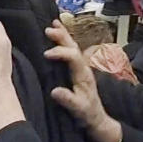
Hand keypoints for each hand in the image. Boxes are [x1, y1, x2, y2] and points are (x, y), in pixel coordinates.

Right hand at [44, 20, 121, 141]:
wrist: (96, 118)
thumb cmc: (87, 113)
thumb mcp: (78, 109)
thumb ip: (68, 100)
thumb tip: (54, 91)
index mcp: (83, 74)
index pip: (73, 57)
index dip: (60, 53)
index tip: (46, 54)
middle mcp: (83, 67)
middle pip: (73, 47)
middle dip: (62, 37)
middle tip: (48, 29)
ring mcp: (81, 67)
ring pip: (73, 46)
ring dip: (63, 35)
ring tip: (53, 24)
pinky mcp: (77, 70)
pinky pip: (70, 51)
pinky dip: (64, 41)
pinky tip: (58, 35)